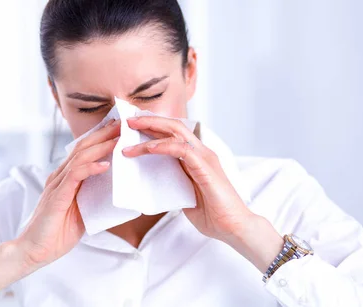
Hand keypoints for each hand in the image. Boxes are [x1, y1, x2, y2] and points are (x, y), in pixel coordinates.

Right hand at [0, 119, 119, 297]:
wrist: (34, 251)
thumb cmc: (57, 233)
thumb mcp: (82, 211)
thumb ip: (93, 198)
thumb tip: (115, 192)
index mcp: (65, 178)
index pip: (84, 152)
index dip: (101, 139)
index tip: (119, 129)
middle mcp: (59, 177)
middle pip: (83, 148)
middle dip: (103, 134)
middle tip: (122, 123)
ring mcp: (57, 185)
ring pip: (80, 158)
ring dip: (101, 146)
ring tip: (119, 138)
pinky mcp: (57, 196)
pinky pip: (75, 176)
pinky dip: (91, 168)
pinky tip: (105, 165)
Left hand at [122, 116, 282, 270]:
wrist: (234, 229)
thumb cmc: (213, 214)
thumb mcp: (185, 195)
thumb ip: (173, 184)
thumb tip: (153, 182)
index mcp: (197, 158)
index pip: (174, 134)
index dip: (154, 128)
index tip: (133, 128)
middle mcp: (202, 153)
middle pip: (174, 126)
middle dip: (150, 121)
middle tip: (128, 121)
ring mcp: (205, 159)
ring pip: (176, 133)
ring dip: (152, 130)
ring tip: (131, 131)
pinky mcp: (206, 168)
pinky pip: (183, 150)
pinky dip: (164, 146)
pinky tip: (149, 148)